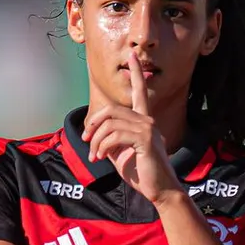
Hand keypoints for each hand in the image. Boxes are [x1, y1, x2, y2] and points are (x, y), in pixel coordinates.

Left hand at [82, 51, 182, 203]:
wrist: (159, 190)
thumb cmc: (141, 173)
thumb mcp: (119, 153)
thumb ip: (109, 139)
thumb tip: (92, 134)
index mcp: (143, 121)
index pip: (140, 92)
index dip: (136, 73)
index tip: (132, 55)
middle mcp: (147, 120)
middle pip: (111, 110)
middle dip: (93, 124)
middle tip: (86, 140)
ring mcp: (148, 129)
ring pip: (110, 123)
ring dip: (95, 141)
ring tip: (94, 156)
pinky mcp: (145, 140)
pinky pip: (114, 135)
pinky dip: (102, 146)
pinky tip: (101, 157)